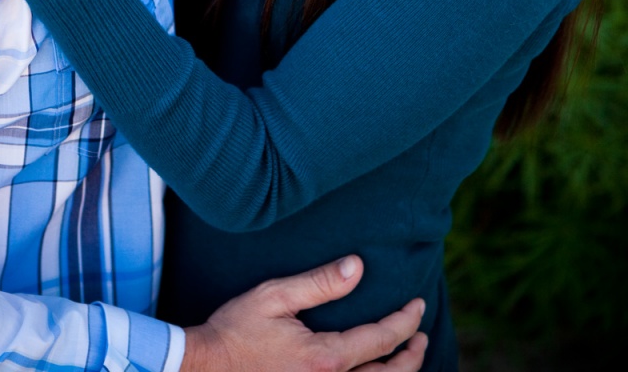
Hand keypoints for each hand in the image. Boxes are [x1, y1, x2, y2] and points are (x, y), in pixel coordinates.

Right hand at [182, 256, 426, 371]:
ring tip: (407, 355)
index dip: (406, 321)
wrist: (206, 369)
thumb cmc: (237, 330)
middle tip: (421, 334)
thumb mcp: (275, 296)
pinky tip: (374, 371)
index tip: (418, 304)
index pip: (382, 340)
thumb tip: (358, 267)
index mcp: (326, 358)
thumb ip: (319, 283)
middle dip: (412, 354)